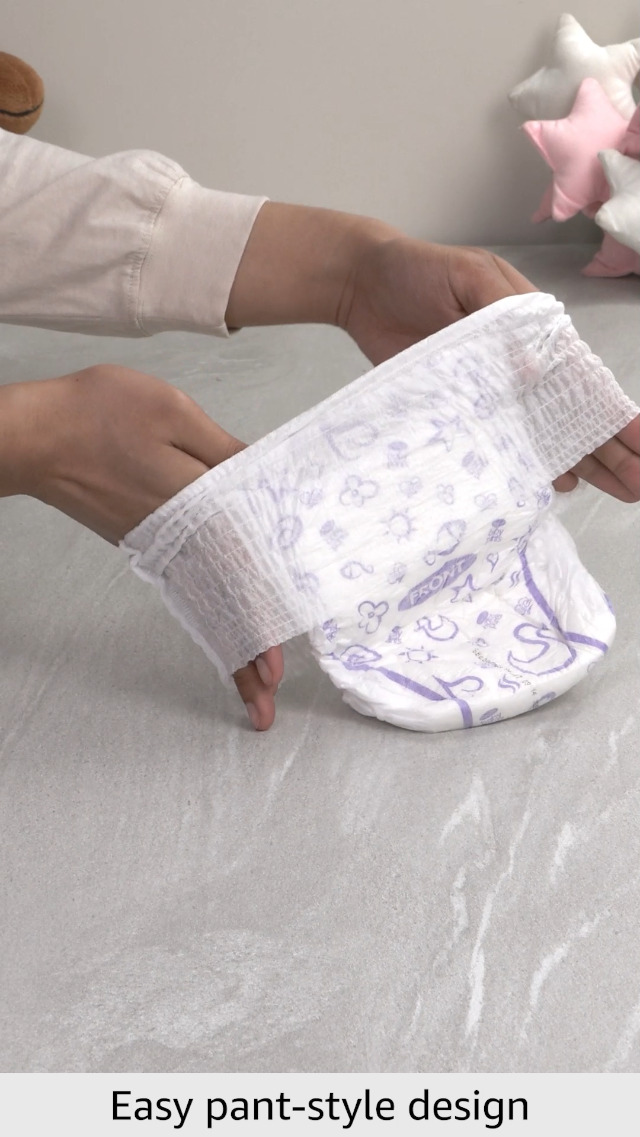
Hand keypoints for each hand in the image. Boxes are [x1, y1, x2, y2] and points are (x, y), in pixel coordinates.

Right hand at [0, 365, 282, 728]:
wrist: (35, 435)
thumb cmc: (96, 413)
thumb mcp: (171, 411)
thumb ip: (222, 450)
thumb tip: (263, 479)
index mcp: (191, 505)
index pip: (239, 575)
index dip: (261, 616)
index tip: (275, 664)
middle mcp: (175, 537)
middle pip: (220, 604)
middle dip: (244, 654)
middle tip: (265, 699)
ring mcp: (156, 545)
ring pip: (203, 603)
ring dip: (227, 645)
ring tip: (249, 685)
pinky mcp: (142, 541)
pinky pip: (185, 587)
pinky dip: (206, 616)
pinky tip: (219, 630)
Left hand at [338, 235, 639, 501]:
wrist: (363, 287)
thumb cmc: (419, 271)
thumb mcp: (470, 277)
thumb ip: (505, 316)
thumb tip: (534, 368)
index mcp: (535, 333)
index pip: (584, 379)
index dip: (615, 413)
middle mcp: (520, 368)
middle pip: (575, 415)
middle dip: (612, 449)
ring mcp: (491, 394)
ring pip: (546, 435)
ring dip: (583, 463)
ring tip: (620, 493)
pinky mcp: (459, 411)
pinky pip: (500, 444)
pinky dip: (530, 465)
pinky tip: (558, 484)